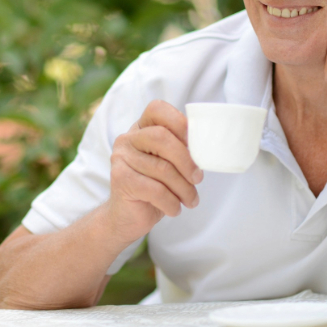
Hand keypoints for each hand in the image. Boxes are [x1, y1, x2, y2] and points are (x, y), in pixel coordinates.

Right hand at [106, 100, 202, 245]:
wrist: (127, 216)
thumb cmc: (154, 186)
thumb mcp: (169, 164)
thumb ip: (180, 150)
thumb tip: (206, 148)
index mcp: (141, 128)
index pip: (157, 109)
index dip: (178, 121)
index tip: (195, 141)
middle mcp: (128, 139)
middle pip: (161, 137)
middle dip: (186, 160)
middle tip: (198, 178)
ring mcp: (121, 158)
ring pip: (162, 168)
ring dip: (183, 188)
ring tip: (191, 200)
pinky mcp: (120, 180)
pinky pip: (155, 190)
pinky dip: (171, 202)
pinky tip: (175, 208)